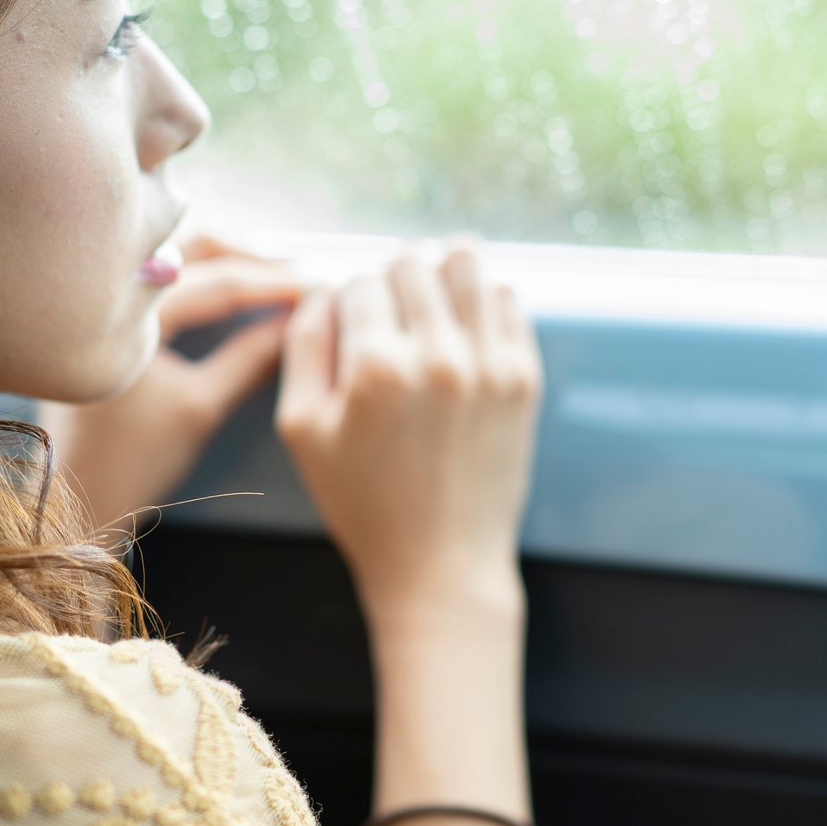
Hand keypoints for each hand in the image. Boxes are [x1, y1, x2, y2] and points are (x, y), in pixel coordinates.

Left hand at [40, 231, 309, 541]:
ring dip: (227, 260)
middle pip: (195, 246)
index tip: (320, 285)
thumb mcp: (201, 407)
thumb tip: (302, 322)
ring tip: (273, 276)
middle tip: (299, 274)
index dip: (275, 283)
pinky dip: (203, 275)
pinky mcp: (108, 312)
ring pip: (179, 254)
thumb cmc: (133, 457)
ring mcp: (106, 298)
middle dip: (252, 256)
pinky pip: (164, 274)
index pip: (218, 282)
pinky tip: (234, 288)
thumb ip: (252, 358)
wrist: (77, 490)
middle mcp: (111, 292)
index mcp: (129, 316)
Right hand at [274, 235, 543, 615]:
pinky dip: (481, 300)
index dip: (346, 300)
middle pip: (410, 263)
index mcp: (377, 368)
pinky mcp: (523, 378)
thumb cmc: (363, 502)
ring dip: (440, 272)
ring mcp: (490, 364)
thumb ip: (302, 347)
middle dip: (390, 280)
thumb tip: (319, 290)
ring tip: (427, 302)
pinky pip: (506, 299)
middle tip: (386, 318)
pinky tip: (462, 327)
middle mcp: (439, 355)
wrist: (440, 562)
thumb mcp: (302, 430)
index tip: (350, 327)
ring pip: (465, 264)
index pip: (358, 283)